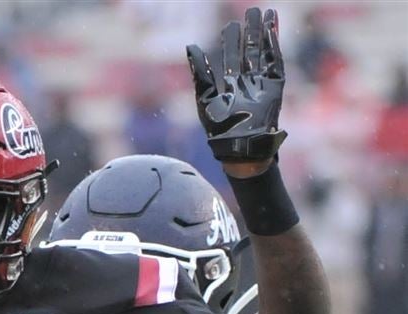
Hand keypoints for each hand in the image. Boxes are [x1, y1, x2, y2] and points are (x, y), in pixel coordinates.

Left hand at [187, 7, 285, 165]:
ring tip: (266, 13)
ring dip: (264, 33)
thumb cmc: (219, 130)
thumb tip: (190, 46)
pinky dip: (273, 47)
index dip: (232, 41)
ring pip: (263, 53)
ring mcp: (261, 85)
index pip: (231, 57)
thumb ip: (200, 73)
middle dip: (250, 31)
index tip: (231, 24)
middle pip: (249, 51)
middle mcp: (246, 84)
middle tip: (251, 11)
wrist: (239, 148)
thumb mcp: (205, 98)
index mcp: (230, 86)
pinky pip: (275, 63)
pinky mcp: (274, 89)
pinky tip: (272, 30)